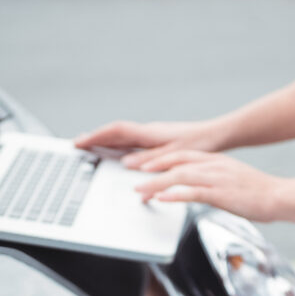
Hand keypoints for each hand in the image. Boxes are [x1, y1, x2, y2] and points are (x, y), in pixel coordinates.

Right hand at [74, 119, 223, 166]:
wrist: (218, 135)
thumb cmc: (200, 144)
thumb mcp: (175, 156)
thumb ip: (150, 160)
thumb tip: (127, 163)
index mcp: (150, 133)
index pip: (116, 132)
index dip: (96, 137)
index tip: (80, 143)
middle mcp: (148, 131)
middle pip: (115, 133)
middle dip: (94, 139)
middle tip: (76, 146)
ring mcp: (152, 135)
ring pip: (122, 136)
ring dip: (105, 141)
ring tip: (89, 149)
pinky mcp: (158, 140)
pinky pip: (131, 141)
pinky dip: (118, 146)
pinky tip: (116, 153)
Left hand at [133, 149, 280, 221]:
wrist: (279, 196)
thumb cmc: (258, 193)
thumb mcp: (232, 181)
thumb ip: (213, 181)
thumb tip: (198, 189)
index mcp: (215, 161)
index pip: (182, 155)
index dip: (160, 159)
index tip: (144, 165)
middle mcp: (213, 165)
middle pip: (176, 161)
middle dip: (152, 168)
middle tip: (134, 175)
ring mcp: (217, 178)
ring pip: (180, 176)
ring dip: (157, 183)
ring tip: (141, 190)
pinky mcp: (221, 193)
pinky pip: (193, 192)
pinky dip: (175, 195)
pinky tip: (162, 199)